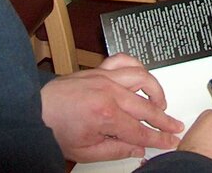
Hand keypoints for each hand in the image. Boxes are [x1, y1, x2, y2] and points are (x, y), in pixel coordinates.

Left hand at [40, 53, 182, 161]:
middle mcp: (109, 92)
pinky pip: (124, 60)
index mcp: (106, 115)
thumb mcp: (86, 151)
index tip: (171, 141)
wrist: (37, 109)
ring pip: (141, 77)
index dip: (159, 138)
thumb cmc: (56, 128)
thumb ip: (116, 150)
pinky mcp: (99, 69)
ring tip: (160, 103)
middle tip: (175, 126)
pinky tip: (142, 77)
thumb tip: (138, 149)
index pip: (141, 131)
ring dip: (155, 90)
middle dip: (164, 119)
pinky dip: (136, 66)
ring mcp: (105, 77)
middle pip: (146, 106)